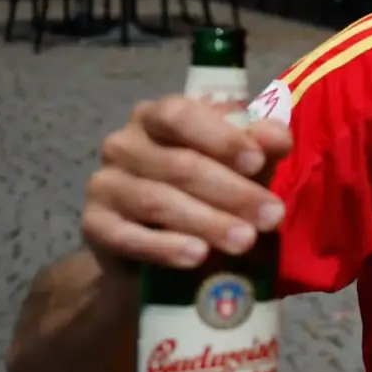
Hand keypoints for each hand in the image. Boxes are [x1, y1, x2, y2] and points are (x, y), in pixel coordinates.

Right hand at [82, 95, 293, 270]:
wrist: (156, 246)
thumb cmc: (208, 190)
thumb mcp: (241, 165)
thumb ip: (261, 146)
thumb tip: (277, 136)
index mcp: (158, 116)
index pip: (181, 114)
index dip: (221, 138)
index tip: (259, 162)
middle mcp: (124, 143)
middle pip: (179, 164)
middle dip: (232, 192)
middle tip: (271, 216)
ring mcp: (104, 183)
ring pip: (157, 200)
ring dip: (206, 221)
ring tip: (245, 241)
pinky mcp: (93, 224)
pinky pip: (127, 236)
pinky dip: (164, 247)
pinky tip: (196, 256)